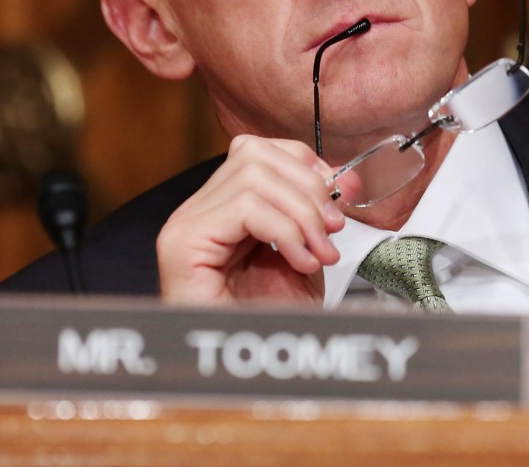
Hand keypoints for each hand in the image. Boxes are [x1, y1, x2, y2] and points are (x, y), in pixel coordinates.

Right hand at [156, 135, 346, 304]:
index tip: (336, 198)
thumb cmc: (269, 323)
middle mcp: (197, 211)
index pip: (259, 150)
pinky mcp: (182, 244)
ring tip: (316, 255)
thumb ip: (318, 214)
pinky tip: (298, 262)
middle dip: (307, 189)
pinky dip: (284, 230)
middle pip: (256, 154)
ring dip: (302, 215)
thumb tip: (346, 178)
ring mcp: (185, 225)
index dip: (304, 164)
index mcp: (222, 208)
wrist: (248, 377)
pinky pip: (245, 207)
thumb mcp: (306, 254)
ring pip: (253, 175)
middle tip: (330, 233)